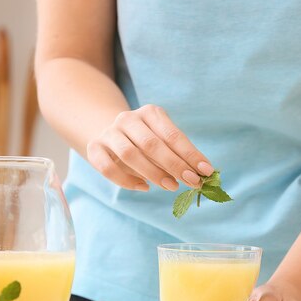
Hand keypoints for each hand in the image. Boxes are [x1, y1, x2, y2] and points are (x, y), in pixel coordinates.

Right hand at [86, 104, 214, 190]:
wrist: (110, 133)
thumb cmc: (146, 140)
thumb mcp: (163, 141)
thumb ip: (179, 154)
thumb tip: (203, 173)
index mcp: (150, 112)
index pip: (172, 135)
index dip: (190, 154)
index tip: (206, 171)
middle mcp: (128, 119)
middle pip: (152, 144)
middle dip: (174, 165)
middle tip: (191, 181)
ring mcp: (109, 133)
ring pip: (130, 155)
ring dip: (154, 173)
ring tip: (171, 186)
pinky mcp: (94, 148)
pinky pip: (108, 167)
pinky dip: (126, 180)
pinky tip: (144, 187)